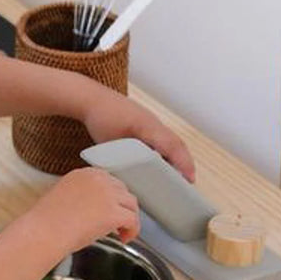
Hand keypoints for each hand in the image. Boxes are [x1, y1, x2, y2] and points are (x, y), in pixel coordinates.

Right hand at [30, 167, 140, 253]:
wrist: (43, 232)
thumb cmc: (46, 221)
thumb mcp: (63, 196)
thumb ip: (82, 195)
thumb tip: (95, 209)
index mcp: (84, 174)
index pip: (109, 180)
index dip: (112, 197)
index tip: (109, 208)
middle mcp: (98, 180)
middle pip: (122, 191)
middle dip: (121, 206)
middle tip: (116, 222)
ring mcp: (107, 195)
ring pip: (131, 205)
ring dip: (128, 218)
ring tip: (121, 231)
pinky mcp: (113, 213)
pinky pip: (133, 220)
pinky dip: (132, 231)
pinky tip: (124, 238)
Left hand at [82, 88, 196, 182]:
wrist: (91, 98)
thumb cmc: (100, 118)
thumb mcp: (111, 142)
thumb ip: (124, 158)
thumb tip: (134, 178)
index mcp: (148, 127)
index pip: (172, 146)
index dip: (183, 163)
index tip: (190, 178)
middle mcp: (154, 123)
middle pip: (177, 143)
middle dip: (185, 162)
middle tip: (189, 181)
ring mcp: (150, 121)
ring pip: (171, 139)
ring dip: (178, 155)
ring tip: (180, 175)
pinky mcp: (144, 122)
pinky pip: (162, 136)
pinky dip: (168, 149)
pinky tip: (163, 161)